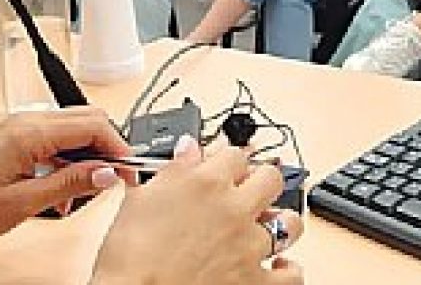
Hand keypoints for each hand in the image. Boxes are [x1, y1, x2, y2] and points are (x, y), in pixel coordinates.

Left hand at [0, 108, 133, 253]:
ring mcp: (21, 127)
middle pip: (87, 120)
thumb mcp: (25, 202)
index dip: (118, 148)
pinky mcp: (16, 138)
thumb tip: (106, 173)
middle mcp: (27, 121)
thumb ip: (70, 183)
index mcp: (30, 132)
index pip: (93, 125)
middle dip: (108, 148)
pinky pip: (56, 139)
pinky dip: (69, 159)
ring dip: (88, 156)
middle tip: (117, 180)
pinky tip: (64, 190)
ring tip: (85, 192)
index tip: (129, 174)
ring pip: (73, 129)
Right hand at [93, 137, 303, 284]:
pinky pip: (290, 274)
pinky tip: (278, 265)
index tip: (224, 168)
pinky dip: (288, 269)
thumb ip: (171, 171)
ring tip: (267, 226)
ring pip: (289, 223)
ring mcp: (250, 247)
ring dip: (281, 222)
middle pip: (270, 178)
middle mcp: (234, 210)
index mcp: (205, 184)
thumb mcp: (138, 202)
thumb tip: (186, 148)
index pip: (233, 154)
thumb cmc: (129, 259)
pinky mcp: (257, 282)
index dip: (228, 161)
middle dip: (262, 181)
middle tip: (249, 191)